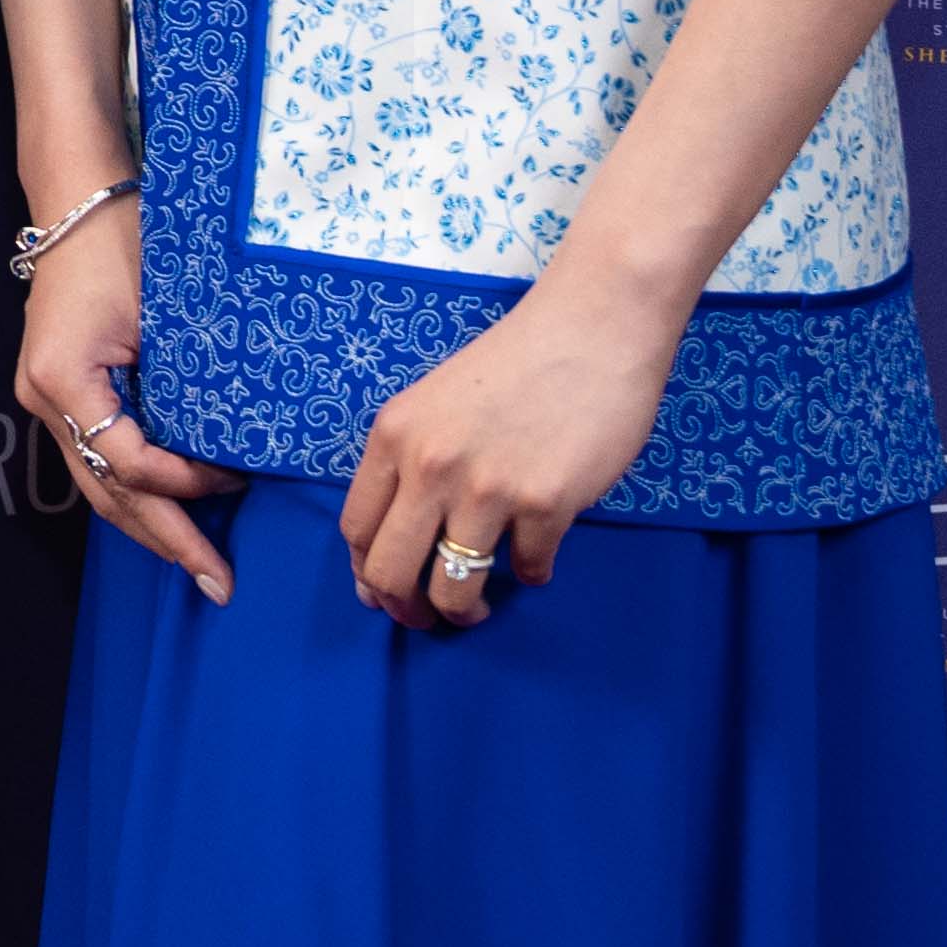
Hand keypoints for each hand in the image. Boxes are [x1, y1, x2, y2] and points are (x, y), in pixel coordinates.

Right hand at [6, 192, 244, 600]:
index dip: (183, 483)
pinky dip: (133, 490)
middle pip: (105, 493)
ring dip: (148, 527)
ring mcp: (43, 398)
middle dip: (165, 540)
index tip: (234, 482)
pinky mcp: (60, 392)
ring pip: (95, 486)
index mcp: (63, 379)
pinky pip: (95, 458)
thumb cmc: (122, 241)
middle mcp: (42, 398)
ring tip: (196, 564)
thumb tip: (228, 445)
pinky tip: (168, 512)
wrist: (77, 201)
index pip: (126, 461)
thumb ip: (182, 383)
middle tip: (217, 582)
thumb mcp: (159, 311)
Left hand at [339, 265, 684, 631]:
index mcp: (394, 436)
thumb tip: (398, 541)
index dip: (367, 573)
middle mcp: (430, 465)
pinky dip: (531, 573)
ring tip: (478, 604)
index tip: (385, 592)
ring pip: (454, 589)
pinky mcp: (546, 504)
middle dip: (405, 610)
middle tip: (427, 617)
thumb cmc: (515, 365)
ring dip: (465, 609)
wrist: (591, 329)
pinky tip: (536, 558)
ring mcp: (487, 488)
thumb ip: (412, 464)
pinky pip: (526, 570)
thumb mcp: (435, 405)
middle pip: (389, 572)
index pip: (356, 530)